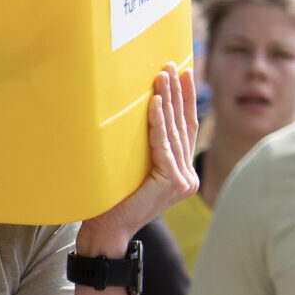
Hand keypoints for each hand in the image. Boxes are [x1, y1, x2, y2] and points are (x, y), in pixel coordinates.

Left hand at [80, 67, 198, 252]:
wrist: (107, 230)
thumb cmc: (112, 198)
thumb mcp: (132, 165)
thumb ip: (145, 146)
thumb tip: (141, 109)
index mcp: (181, 171)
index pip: (185, 128)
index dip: (186, 100)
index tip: (184, 73)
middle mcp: (187, 176)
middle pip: (183, 125)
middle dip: (178, 93)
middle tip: (172, 65)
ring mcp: (183, 181)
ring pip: (174, 132)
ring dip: (168, 100)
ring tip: (162, 76)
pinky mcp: (172, 183)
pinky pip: (164, 145)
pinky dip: (158, 122)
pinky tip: (154, 102)